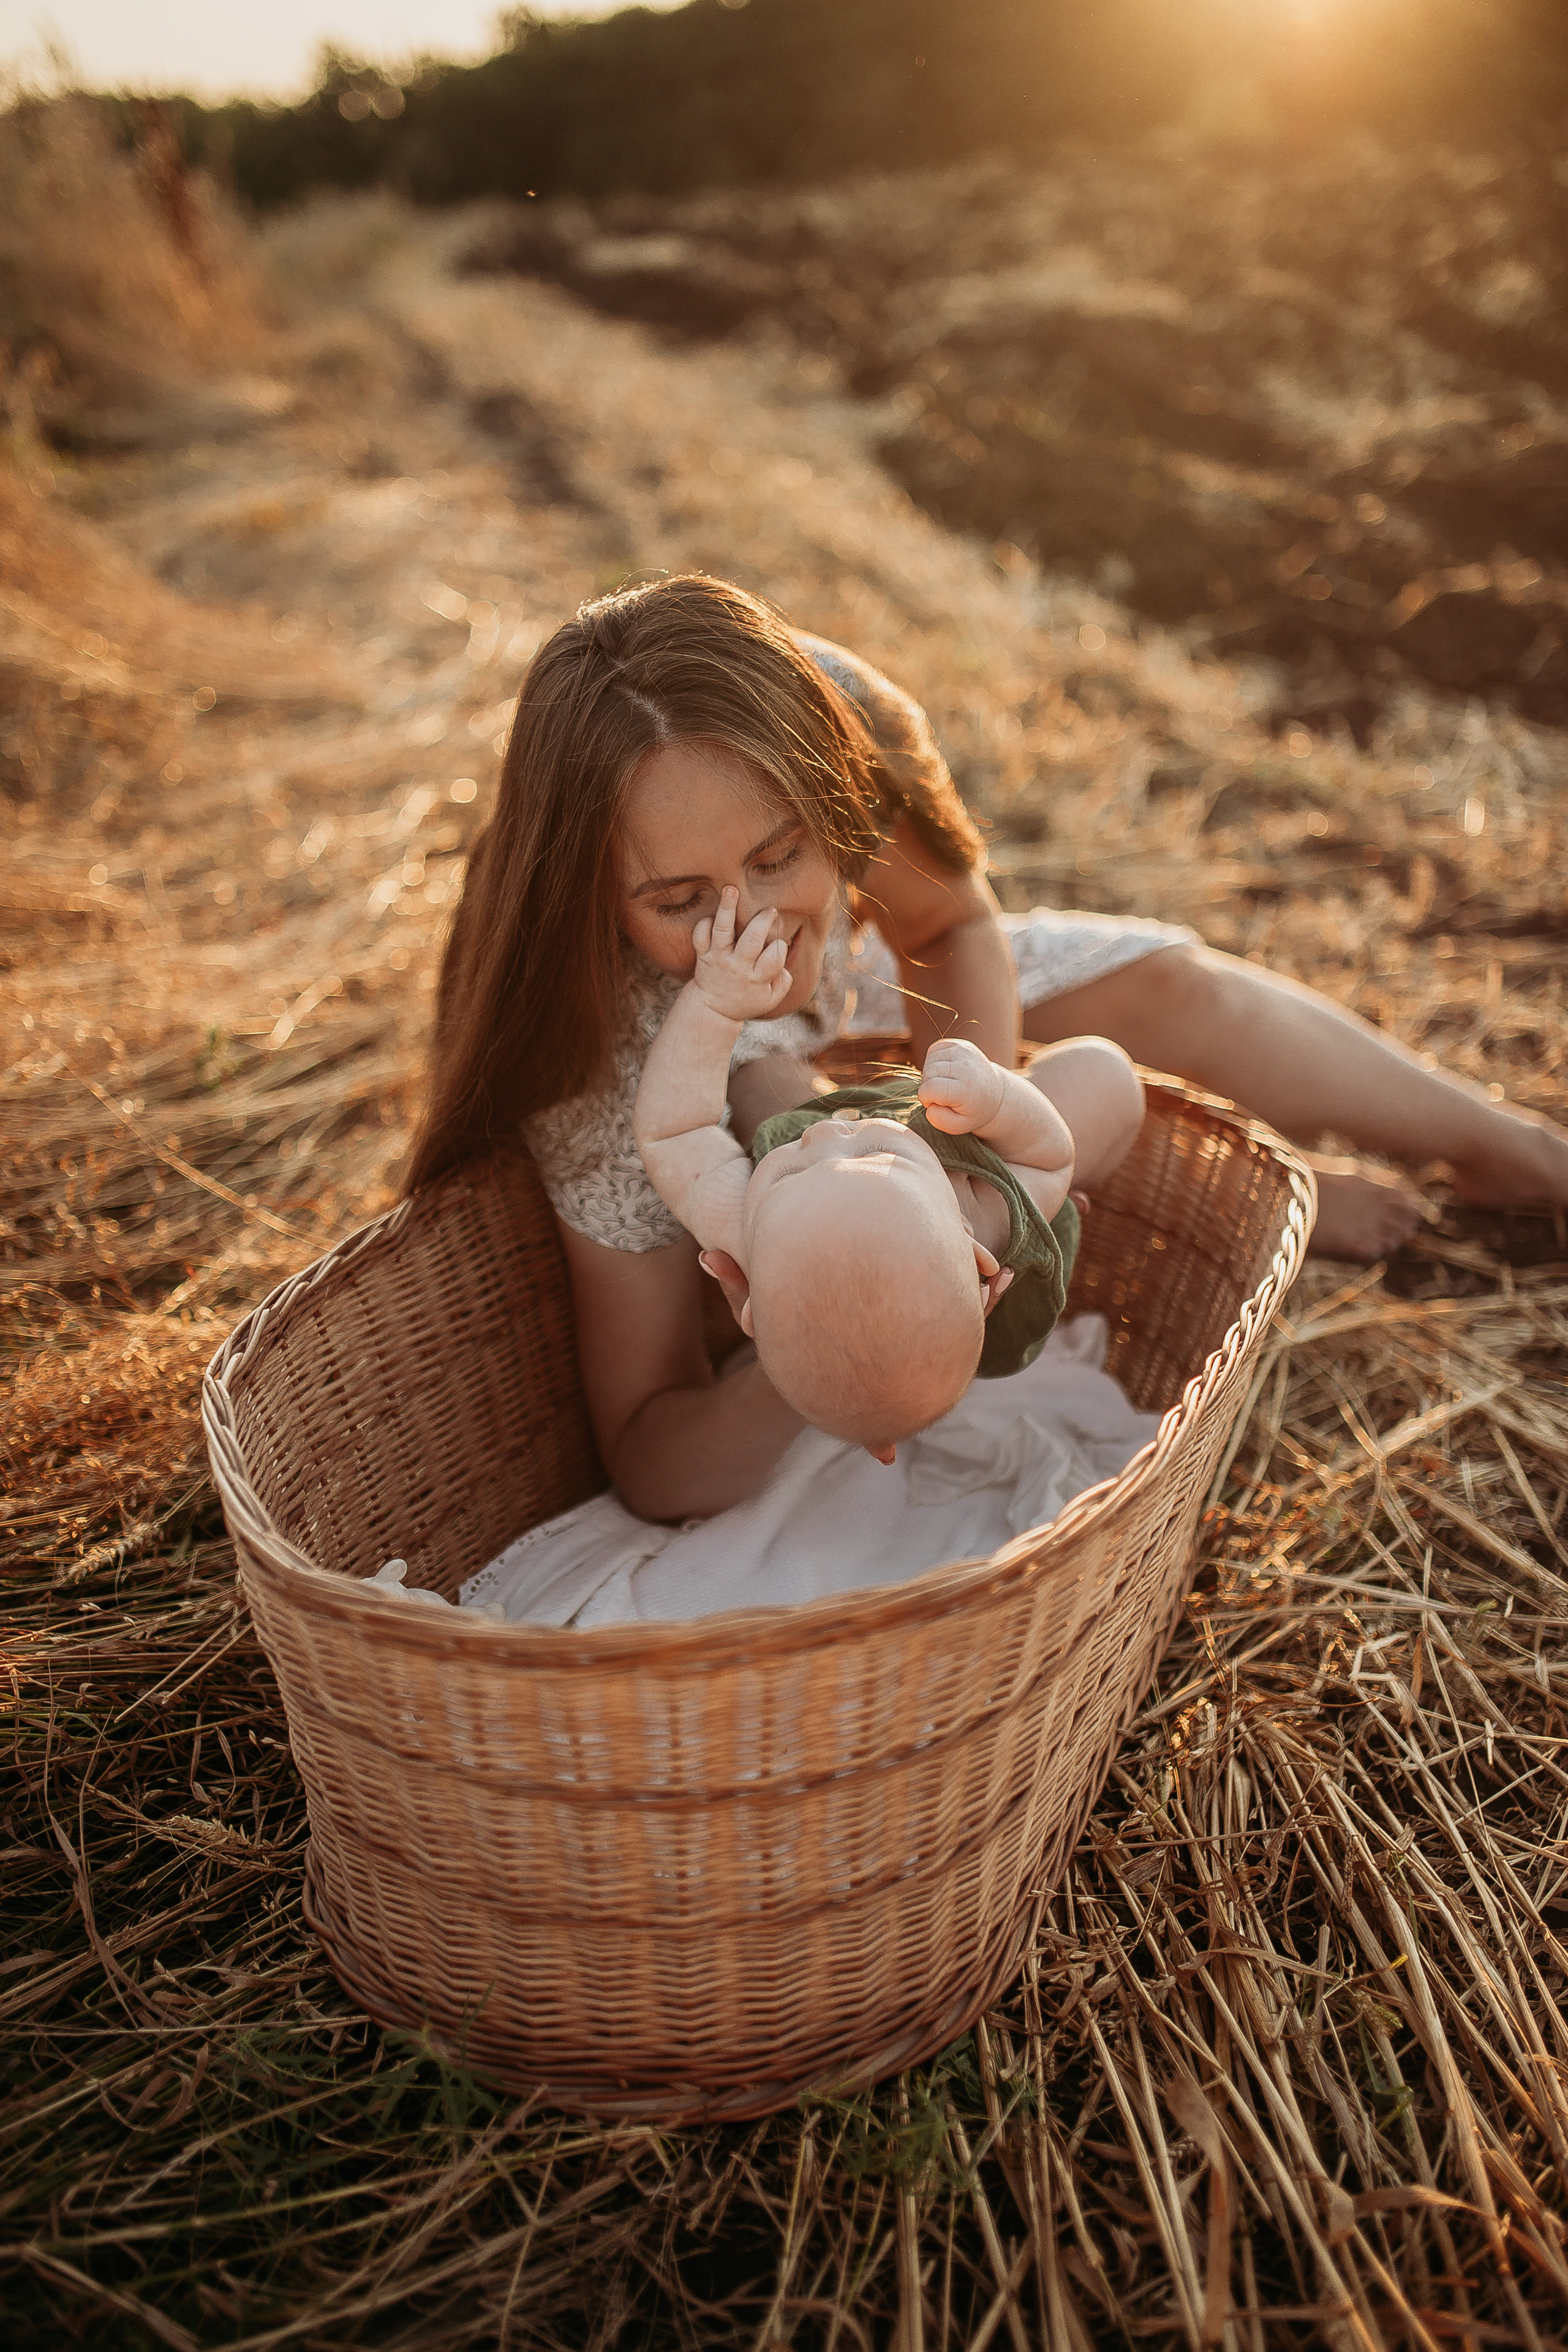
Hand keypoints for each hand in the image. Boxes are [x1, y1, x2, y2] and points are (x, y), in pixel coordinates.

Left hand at [690, 888, 790, 1021]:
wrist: (713, 1009)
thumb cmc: (748, 999)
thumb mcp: (772, 999)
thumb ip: (784, 981)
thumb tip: (784, 963)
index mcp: (756, 978)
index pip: (774, 958)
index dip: (780, 948)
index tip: (778, 945)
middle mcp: (737, 966)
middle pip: (751, 940)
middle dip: (762, 921)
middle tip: (770, 910)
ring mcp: (718, 959)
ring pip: (721, 931)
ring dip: (727, 908)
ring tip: (731, 889)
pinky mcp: (703, 955)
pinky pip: (700, 936)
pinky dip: (704, 924)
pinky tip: (713, 916)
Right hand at [918, 1037, 1005, 1134]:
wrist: (994, 1092)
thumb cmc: (973, 1111)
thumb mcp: (958, 1126)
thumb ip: (939, 1120)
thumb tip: (929, 1104)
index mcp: (966, 1088)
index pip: (930, 1089)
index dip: (927, 1099)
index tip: (938, 1104)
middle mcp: (965, 1066)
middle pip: (928, 1074)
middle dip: (929, 1087)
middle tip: (943, 1095)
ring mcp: (963, 1051)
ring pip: (929, 1062)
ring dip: (931, 1075)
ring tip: (945, 1084)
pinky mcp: (959, 1044)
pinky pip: (933, 1050)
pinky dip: (934, 1062)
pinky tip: (946, 1071)